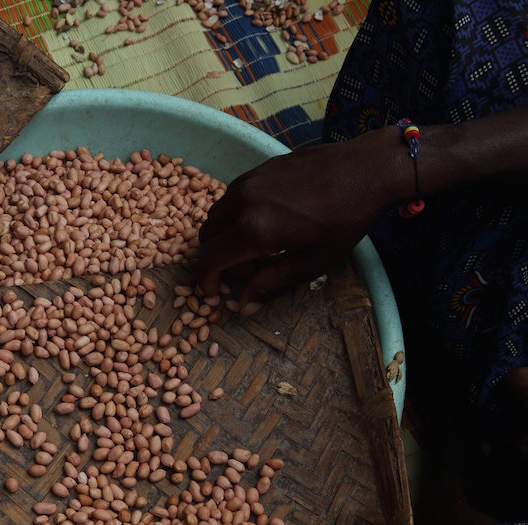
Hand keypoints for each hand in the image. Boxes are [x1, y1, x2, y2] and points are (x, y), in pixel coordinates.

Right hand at [195, 125, 406, 305]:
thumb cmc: (346, 219)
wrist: (369, 168)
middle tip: (247, 272)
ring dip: (225, 237)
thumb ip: (273, 283)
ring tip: (258, 248)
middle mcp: (242, 203)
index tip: (216, 292)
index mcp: (253, 230)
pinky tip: (266, 222)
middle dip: (216, 260)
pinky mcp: (259, 169)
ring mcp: (249, 181)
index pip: (208, 259)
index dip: (206, 280)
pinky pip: (231, 196)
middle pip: (205, 236)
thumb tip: (245, 306)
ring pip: (216, 214)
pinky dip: (235, 215)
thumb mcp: (314, 261)